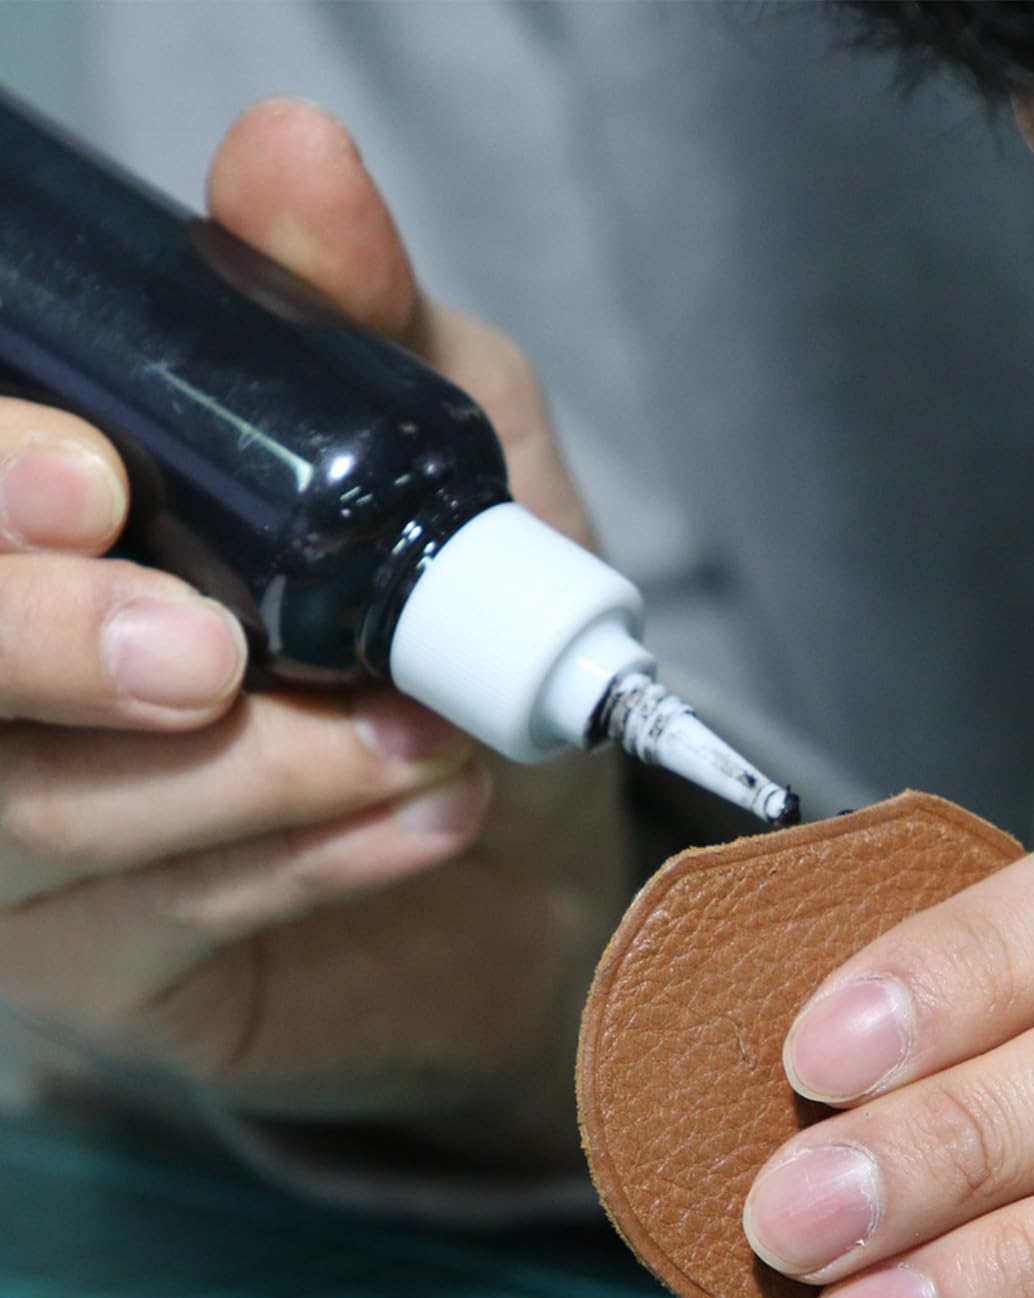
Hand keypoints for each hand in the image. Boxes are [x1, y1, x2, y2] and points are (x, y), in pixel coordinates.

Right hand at [0, 100, 626, 1162]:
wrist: (540, 844)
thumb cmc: (468, 635)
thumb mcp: (451, 453)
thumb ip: (363, 320)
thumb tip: (290, 156)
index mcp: (42, 526)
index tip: (89, 481)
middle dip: (30, 640)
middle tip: (210, 651)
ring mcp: (17, 831)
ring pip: (16, 815)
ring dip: (239, 775)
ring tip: (423, 739)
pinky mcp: (88, 963)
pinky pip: (141, 918)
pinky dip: (296, 861)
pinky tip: (425, 818)